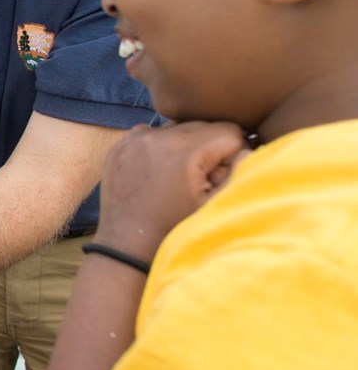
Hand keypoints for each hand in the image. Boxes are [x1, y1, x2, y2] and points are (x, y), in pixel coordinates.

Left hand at [98, 121, 250, 259]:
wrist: (128, 244)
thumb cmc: (175, 228)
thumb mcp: (214, 206)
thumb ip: (238, 173)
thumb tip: (247, 149)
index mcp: (185, 151)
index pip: (229, 131)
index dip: (233, 154)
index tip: (220, 177)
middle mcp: (159, 137)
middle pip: (204, 125)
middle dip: (210, 148)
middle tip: (200, 179)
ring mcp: (136, 139)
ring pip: (179, 127)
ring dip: (186, 145)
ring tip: (179, 176)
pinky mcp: (122, 145)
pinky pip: (153, 133)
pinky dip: (161, 146)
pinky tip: (159, 171)